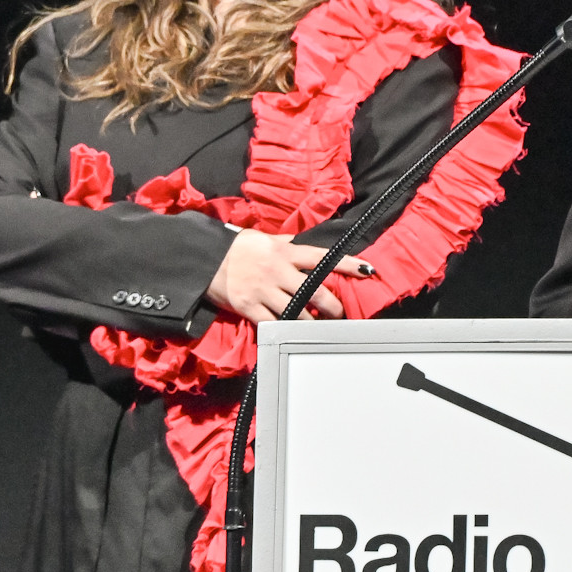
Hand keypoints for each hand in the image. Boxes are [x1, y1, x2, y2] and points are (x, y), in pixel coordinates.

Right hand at [205, 229, 371, 322]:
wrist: (204, 259)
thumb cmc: (235, 247)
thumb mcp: (263, 239)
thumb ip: (285, 245)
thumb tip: (302, 244)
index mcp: (285, 251)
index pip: (323, 257)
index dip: (348, 264)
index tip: (367, 270)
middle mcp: (278, 270)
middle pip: (316, 292)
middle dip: (333, 307)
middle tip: (339, 314)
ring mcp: (265, 290)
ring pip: (298, 312)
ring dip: (313, 322)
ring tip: (320, 327)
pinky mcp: (250, 307)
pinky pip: (274, 323)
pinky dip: (285, 330)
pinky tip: (293, 333)